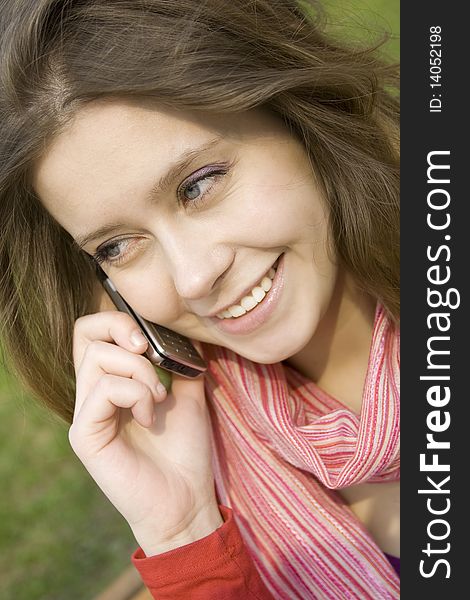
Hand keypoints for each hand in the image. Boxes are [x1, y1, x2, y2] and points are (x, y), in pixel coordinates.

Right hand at [69, 311, 221, 554]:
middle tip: (149, 351)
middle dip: (122, 330)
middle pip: (84, 334)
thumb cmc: (185, 449)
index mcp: (111, 382)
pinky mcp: (85, 434)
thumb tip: (180, 331)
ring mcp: (85, 414)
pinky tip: (150, 417)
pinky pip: (104, 390)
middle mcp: (91, 394)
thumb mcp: (187, 394)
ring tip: (159, 399)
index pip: (91, 333)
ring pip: (97, 357)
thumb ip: (178, 362)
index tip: (149, 337)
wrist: (186, 499)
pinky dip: (136, 394)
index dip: (116, 320)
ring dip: (140, 371)